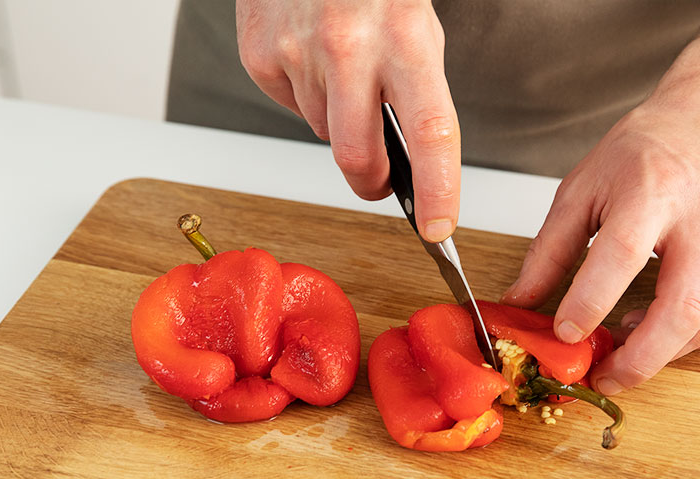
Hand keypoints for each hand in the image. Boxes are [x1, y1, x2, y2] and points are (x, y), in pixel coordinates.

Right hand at [236, 0, 459, 241]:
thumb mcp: (418, 29)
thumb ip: (417, 93)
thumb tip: (409, 166)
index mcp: (405, 39)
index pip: (430, 132)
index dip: (437, 189)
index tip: (439, 227)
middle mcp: (348, 46)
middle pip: (357, 158)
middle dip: (372, 183)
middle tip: (380, 182)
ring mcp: (298, 52)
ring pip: (323, 132)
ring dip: (338, 120)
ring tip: (344, 70)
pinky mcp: (261, 56)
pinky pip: (290, 106)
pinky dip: (305, 95)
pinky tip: (312, 57)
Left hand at [502, 98, 699, 394]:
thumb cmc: (644, 153)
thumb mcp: (581, 188)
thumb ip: (549, 249)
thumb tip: (519, 301)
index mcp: (652, 191)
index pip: (623, 255)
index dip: (592, 301)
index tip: (565, 333)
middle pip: (684, 307)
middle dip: (641, 358)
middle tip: (604, 377)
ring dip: (663, 353)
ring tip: (625, 348)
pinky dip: (690, 342)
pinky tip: (658, 331)